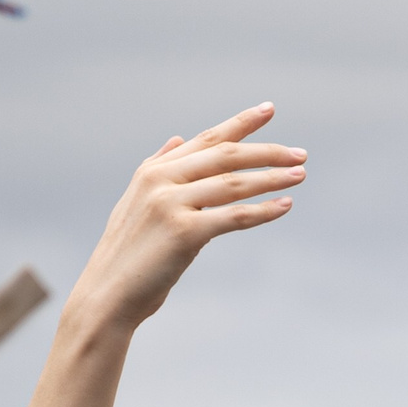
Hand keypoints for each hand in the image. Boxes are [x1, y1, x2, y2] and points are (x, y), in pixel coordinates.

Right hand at [62, 105, 302, 334]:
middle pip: (225, 156)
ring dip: (272, 178)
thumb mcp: (137, 204)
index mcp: (153, 170)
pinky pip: (234, 216)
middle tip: (300, 154)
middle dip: (267, 152)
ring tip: (300, 175)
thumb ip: (159, 168)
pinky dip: (263, 210)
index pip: (206, 139)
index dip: (240, 124)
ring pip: (234, 183)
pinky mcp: (183, 232)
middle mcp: (161, 180)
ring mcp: (171, 204)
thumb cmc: (128, 257)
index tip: (269, 110)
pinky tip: (284, 205)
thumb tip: (177, 137)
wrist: (106, 296)